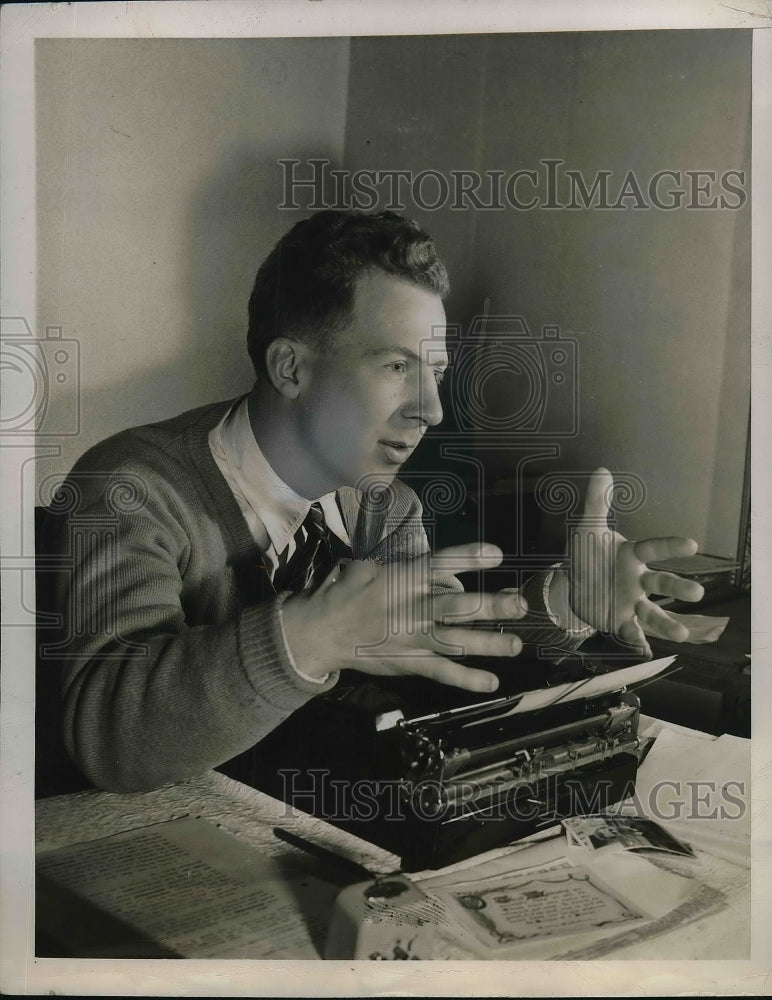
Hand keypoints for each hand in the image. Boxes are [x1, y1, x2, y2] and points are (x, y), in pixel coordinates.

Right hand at [280, 543, 527, 692]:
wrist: (321, 631)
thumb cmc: (346, 593)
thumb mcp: (370, 567)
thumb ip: (404, 566)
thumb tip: (437, 568)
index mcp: (403, 579)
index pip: (440, 564)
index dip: (469, 558)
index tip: (498, 554)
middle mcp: (412, 607)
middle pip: (458, 606)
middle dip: (492, 606)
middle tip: (520, 605)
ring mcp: (412, 637)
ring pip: (456, 640)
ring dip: (489, 643)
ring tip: (516, 644)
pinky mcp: (409, 662)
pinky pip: (442, 671)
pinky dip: (467, 679)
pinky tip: (492, 682)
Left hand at [567, 468, 704, 656]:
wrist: (572, 582)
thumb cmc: (588, 553)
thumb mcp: (586, 528)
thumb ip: (596, 502)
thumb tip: (602, 471)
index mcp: (632, 555)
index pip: (653, 548)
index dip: (670, 546)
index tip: (691, 543)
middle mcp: (638, 579)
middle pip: (661, 583)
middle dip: (678, 587)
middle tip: (696, 593)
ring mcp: (631, 602)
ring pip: (652, 612)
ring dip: (667, 623)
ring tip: (683, 635)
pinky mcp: (620, 620)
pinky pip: (631, 632)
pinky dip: (638, 642)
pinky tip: (646, 651)